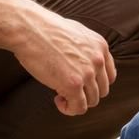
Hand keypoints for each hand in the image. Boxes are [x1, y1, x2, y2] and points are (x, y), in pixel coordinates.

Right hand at [7, 0, 115, 115]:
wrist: (30, 29)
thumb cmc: (46, 30)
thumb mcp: (77, 33)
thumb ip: (86, 49)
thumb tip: (84, 63)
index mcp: (101, 46)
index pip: (109, 76)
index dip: (94, 84)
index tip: (80, 84)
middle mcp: (98, 60)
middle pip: (102, 90)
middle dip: (85, 94)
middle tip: (68, 90)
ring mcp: (87, 73)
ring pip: (92, 101)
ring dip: (76, 102)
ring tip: (60, 94)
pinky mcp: (73, 85)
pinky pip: (78, 108)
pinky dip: (69, 109)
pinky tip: (57, 99)